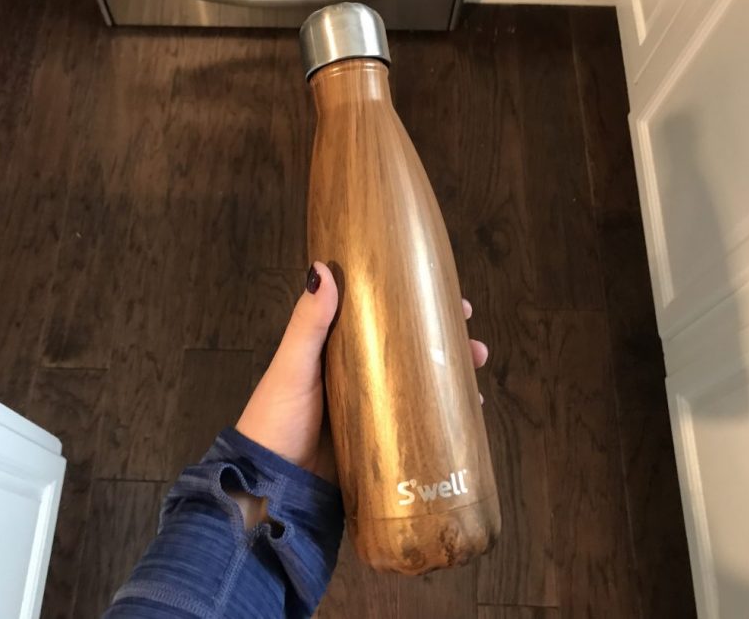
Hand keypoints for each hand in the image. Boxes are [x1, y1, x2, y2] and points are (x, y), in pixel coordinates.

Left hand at [236, 261, 489, 483]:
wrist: (271, 482)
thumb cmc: (277, 417)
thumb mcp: (293, 365)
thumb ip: (308, 323)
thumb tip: (322, 268)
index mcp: (339, 351)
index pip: (387, 319)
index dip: (419, 308)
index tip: (450, 298)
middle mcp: (362, 377)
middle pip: (413, 353)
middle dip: (449, 346)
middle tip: (476, 346)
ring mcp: (375, 411)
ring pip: (421, 388)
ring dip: (452, 380)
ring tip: (477, 378)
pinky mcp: (382, 444)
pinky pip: (418, 427)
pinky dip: (443, 419)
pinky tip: (467, 419)